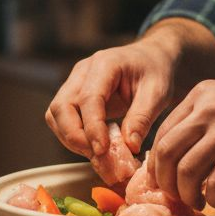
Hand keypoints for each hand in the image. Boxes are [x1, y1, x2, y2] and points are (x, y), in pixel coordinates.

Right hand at [45, 39, 172, 158]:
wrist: (151, 58)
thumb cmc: (155, 71)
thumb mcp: (158, 92)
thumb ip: (143, 118)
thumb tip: (130, 147)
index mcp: (105, 64)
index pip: (88, 98)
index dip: (92, 127)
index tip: (102, 151)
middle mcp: (83, 72)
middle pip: (61, 107)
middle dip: (75, 137)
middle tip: (98, 157)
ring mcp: (74, 83)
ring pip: (56, 115)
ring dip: (72, 140)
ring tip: (98, 157)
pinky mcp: (73, 96)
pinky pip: (63, 120)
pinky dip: (74, 138)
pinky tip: (95, 148)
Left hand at [150, 67, 214, 209]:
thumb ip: (206, 117)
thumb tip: (186, 152)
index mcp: (201, 96)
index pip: (162, 132)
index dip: (156, 162)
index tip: (162, 179)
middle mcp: (209, 110)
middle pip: (166, 152)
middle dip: (164, 182)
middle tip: (174, 195)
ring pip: (186, 171)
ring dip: (187, 194)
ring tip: (197, 201)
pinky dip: (213, 199)